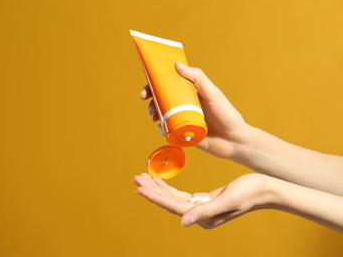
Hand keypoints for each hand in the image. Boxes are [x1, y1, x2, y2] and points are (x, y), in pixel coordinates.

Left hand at [133, 173, 271, 228]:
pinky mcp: (205, 200)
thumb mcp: (228, 200)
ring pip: (174, 198)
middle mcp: (200, 215)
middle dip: (152, 190)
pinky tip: (161, 182)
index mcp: (204, 217)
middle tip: (135, 178)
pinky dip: (170, 188)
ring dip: (158, 187)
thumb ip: (205, 211)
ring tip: (143, 177)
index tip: (139, 187)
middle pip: (170, 202)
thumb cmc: (249, 192)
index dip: (155, 196)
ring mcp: (202, 208)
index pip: (173, 206)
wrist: (265, 189)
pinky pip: (182, 195)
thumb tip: (183, 222)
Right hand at [140, 62, 249, 158]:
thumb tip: (177, 65)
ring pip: (162, 116)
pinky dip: (162, 130)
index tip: (146, 90)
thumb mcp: (213, 93)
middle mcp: (185, 106)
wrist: (235, 141)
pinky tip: (163, 128)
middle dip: (151, 102)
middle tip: (149, 105)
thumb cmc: (227, 115)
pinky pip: (167, 132)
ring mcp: (182, 121)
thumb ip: (197, 78)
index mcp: (190, 94)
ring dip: (154, 115)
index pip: (169, 86)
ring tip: (155, 117)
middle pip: (161, 101)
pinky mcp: (182, 135)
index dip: (155, 86)